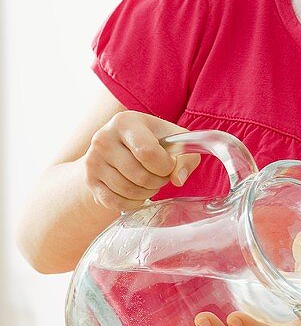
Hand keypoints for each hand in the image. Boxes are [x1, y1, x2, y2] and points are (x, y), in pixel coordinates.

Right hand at [84, 111, 200, 211]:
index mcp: (124, 122)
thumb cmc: (154, 141)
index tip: (170, 165)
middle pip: (139, 175)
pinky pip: (114, 202)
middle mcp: (103, 139)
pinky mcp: (89, 180)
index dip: (165, 166)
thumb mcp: (174, 141)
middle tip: (161, 176)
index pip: (148, 153)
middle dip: (158, 181)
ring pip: (127, 190)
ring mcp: (92, 161)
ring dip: (147, 193)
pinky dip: (132, 203)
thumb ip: (185, 157)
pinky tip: (139, 195)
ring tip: (151, 183)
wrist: (121, 146)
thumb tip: (178, 179)